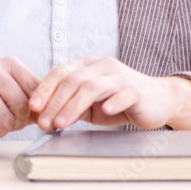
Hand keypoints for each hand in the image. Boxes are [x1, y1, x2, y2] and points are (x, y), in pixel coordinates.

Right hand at [0, 56, 40, 143]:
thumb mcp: (17, 96)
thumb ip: (37, 101)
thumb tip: (55, 115)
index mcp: (9, 63)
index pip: (36, 88)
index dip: (36, 109)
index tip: (31, 116)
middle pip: (21, 105)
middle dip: (19, 121)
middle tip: (10, 121)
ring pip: (4, 118)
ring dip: (2, 128)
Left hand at [28, 56, 190, 131]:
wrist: (157, 100)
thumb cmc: (118, 101)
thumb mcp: (89, 102)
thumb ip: (70, 103)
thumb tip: (43, 116)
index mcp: (87, 65)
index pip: (60, 72)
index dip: (44, 89)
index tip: (33, 107)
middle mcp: (101, 66)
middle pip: (72, 80)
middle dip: (54, 102)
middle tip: (44, 122)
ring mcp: (119, 76)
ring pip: (92, 87)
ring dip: (73, 106)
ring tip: (61, 123)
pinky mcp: (135, 90)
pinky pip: (122, 93)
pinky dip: (112, 101)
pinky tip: (104, 111)